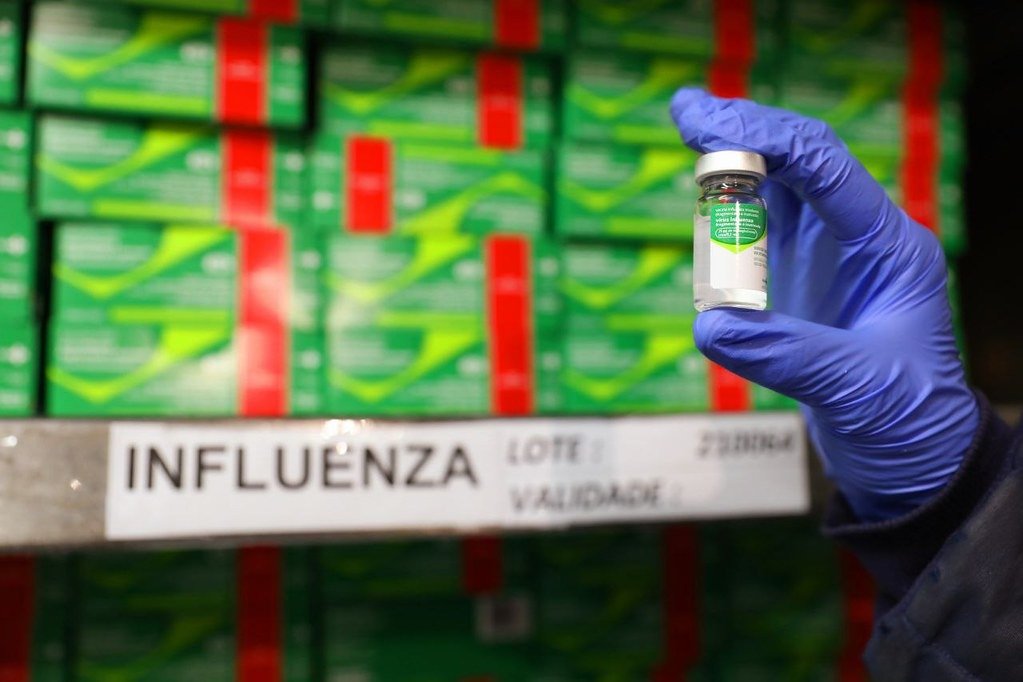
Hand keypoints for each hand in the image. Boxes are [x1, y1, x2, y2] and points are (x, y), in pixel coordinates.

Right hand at [670, 88, 978, 521]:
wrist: (911, 457)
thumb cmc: (904, 420)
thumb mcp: (854, 388)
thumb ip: (786, 353)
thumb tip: (708, 325)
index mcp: (888, 248)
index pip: (826, 171)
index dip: (768, 141)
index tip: (712, 128)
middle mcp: (859, 239)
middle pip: (800, 163)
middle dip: (745, 132)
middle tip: (687, 110)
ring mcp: (830, 257)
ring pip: (780, 186)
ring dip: (734, 157)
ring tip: (690, 125)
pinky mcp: (803, 280)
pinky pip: (762, 228)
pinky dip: (728, 205)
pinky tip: (703, 186)